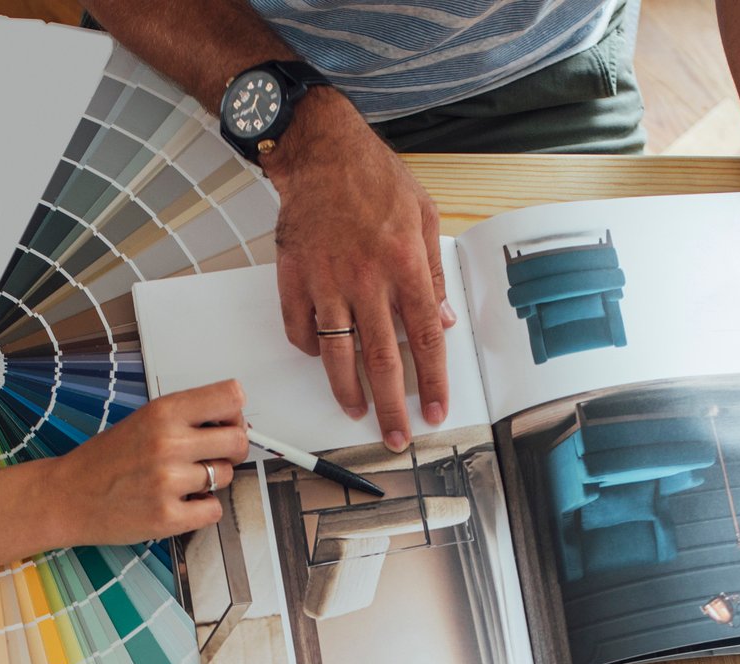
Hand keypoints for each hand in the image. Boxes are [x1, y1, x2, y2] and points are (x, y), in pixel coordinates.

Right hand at [43, 381, 247, 545]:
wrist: (66, 496)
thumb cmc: (105, 460)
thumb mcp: (143, 420)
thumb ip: (186, 418)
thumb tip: (235, 422)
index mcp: (163, 412)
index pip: (231, 396)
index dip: (235, 413)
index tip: (225, 423)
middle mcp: (168, 443)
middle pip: (238, 441)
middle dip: (231, 450)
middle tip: (211, 457)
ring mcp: (168, 482)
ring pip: (225, 477)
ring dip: (210, 482)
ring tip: (180, 482)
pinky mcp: (168, 517)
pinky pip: (214, 510)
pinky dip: (201, 509)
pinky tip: (178, 503)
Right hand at [266, 92, 454, 451]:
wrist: (320, 151)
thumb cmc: (374, 178)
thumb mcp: (425, 215)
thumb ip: (434, 273)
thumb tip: (445, 320)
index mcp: (406, 264)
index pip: (426, 338)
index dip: (433, 381)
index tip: (436, 410)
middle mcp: (368, 279)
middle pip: (383, 359)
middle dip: (392, 407)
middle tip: (396, 436)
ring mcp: (327, 281)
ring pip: (338, 354)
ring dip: (348, 391)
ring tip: (357, 412)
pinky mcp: (294, 278)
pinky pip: (301, 329)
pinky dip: (311, 349)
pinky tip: (322, 357)